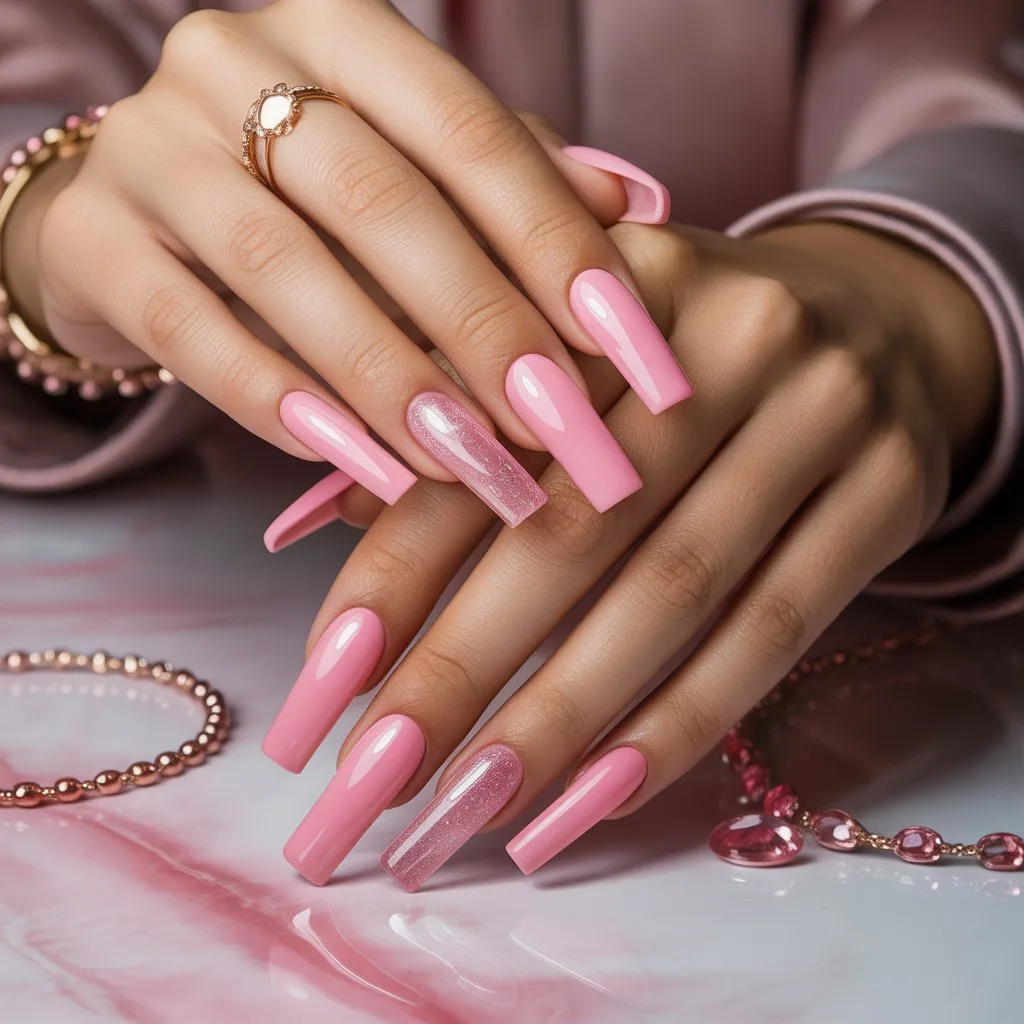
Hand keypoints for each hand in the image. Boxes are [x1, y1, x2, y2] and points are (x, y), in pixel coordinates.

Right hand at [4, 0, 685, 517]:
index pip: (471, 133)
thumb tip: (635, 212)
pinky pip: (190, 330)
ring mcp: (152, 146)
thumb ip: (513, 185)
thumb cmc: (308, 198)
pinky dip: (281, 404)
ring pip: (283, 266)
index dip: (557, 246)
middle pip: (380, 199)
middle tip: (557, 428)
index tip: (631, 351)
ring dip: (388, 378)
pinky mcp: (96, 239)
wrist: (142, 212)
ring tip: (468, 464)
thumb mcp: (415, 173)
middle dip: (482, 325)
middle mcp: (238, 62)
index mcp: (343, 33)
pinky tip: (356, 463)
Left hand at [267, 217, 996, 886]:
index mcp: (606, 276)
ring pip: (671, 594)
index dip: (392, 571)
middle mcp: (724, 330)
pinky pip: (776, 631)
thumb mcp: (568, 340)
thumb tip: (321, 523)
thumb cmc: (681, 348)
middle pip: (571, 527)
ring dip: (559, 721)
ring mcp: (823, 409)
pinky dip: (678, 726)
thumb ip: (453, 413)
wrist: (881, 319)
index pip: (478, 438)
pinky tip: (592, 799)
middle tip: (371, 779)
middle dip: (459, 670)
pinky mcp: (891, 489)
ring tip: (467, 811)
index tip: (321, 686)